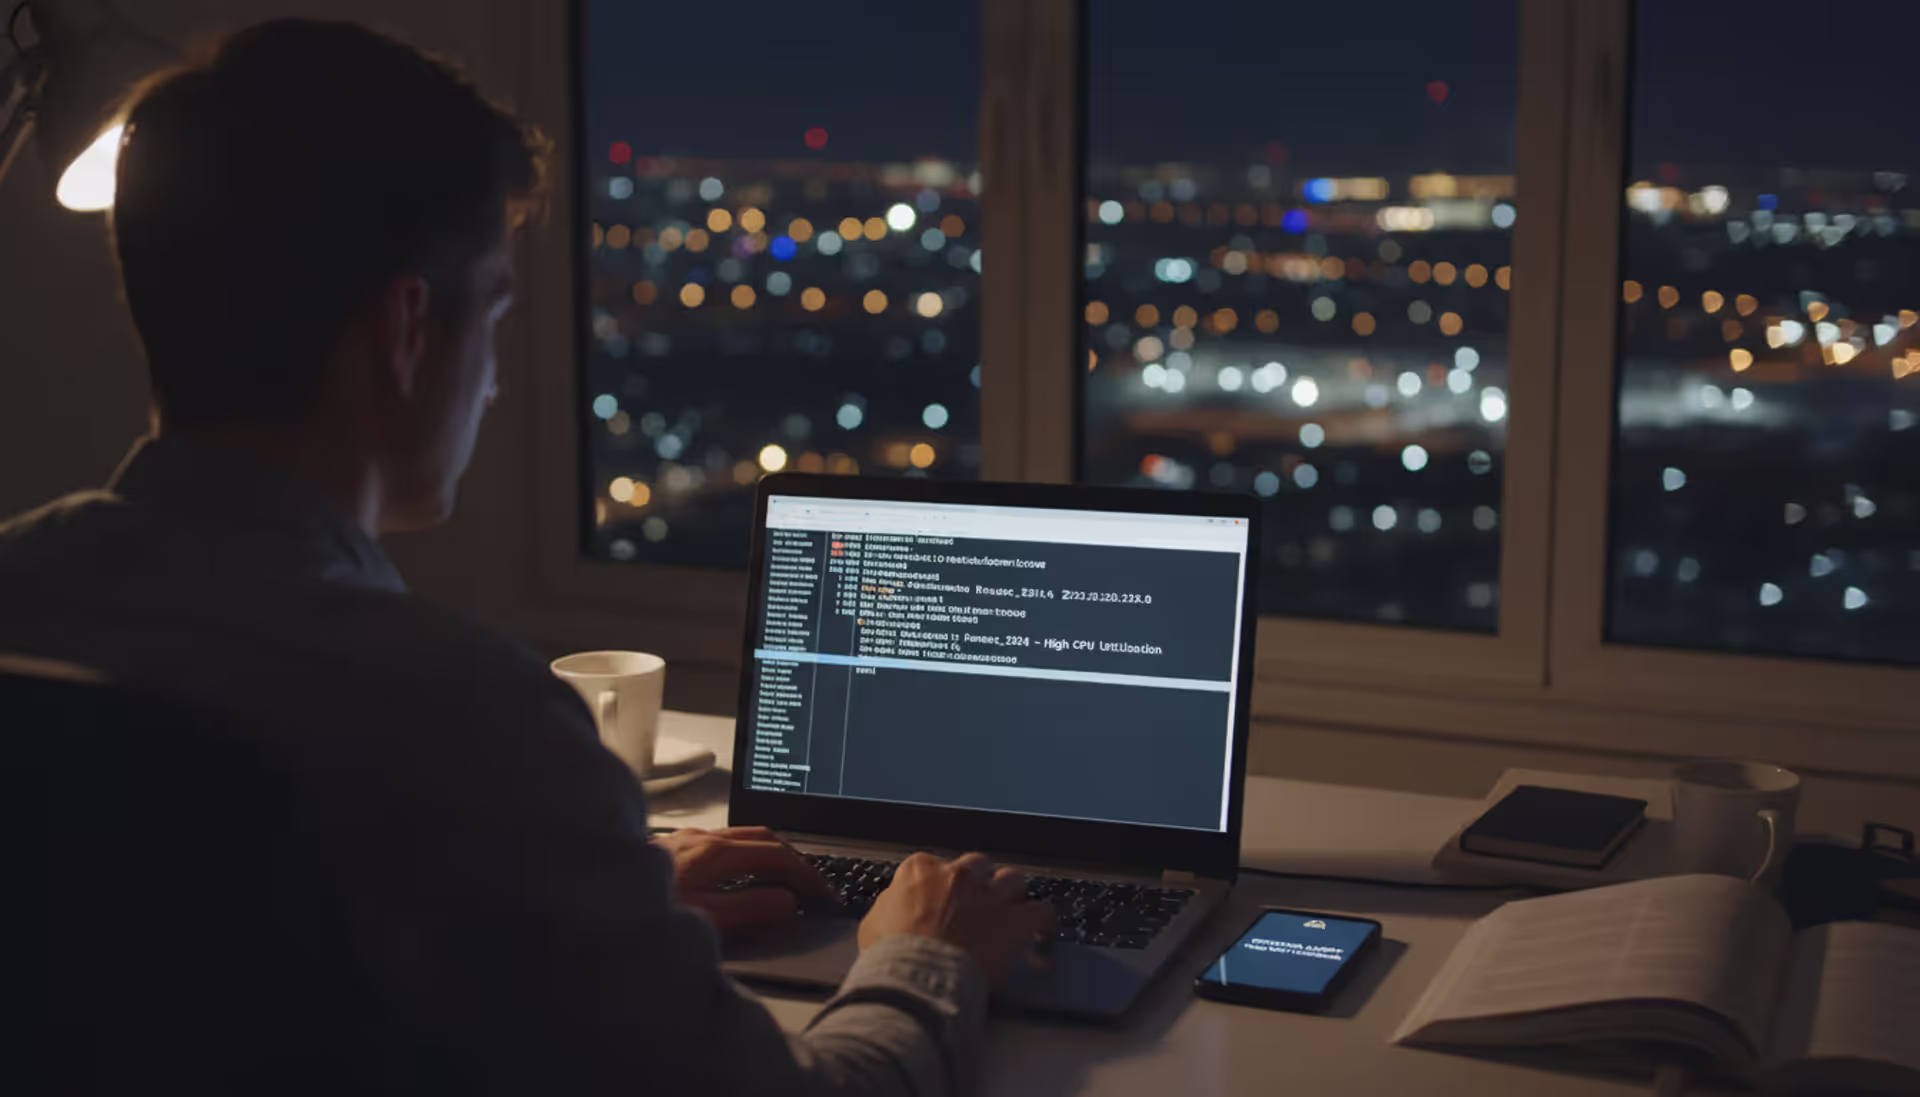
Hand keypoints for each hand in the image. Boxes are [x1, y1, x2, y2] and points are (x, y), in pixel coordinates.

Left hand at [654, 826, 833, 936]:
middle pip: (765, 837)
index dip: (808, 875)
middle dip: (796, 859)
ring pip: (743, 836)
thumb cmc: (639, 911)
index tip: (825, 895)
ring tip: (788, 878)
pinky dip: (746, 855)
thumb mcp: (704, 921)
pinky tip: (740, 875)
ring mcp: (685, 839)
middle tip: (816, 885)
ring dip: (771, 854)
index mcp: (714, 852)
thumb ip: (751, 909)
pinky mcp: (671, 847)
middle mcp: (701, 838)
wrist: (585, 897)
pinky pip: (722, 842)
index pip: (779, 855)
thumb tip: (788, 900)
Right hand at [858, 852, 1054, 984]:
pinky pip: (1038, 911)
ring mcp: (988, 895)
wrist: (917, 976)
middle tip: (976, 903)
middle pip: (976, 865)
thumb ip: (890, 906)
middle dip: (978, 882)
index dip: (937, 885)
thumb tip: (896, 905)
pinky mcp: (1013, 920)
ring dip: (1010, 892)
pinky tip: (1041, 929)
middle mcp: (958, 875)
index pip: (932, 865)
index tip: (939, 900)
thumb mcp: (873, 924)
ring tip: (1010, 908)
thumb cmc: (891, 955)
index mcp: (920, 871)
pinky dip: (1041, 920)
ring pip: (1011, 878)